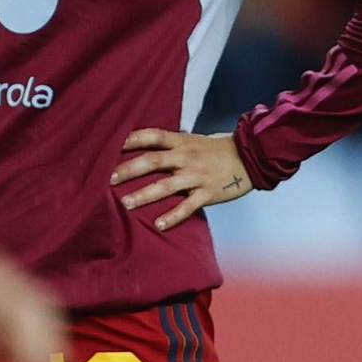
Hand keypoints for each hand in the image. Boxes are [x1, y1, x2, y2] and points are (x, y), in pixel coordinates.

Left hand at [112, 129, 253, 230]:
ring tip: (126, 203)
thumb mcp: (193, 140)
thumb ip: (170, 144)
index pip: (153, 136)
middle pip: (153, 161)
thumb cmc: (216, 149)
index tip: (111, 145)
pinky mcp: (208, 193)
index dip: (132, 139)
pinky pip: (187, 207)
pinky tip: (158, 225)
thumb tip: (141, 144)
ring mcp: (197, 176)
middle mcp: (187, 158)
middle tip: (109, 178)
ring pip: (167, 186)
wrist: (252, 157)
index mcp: (182, 142)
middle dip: (130, 169)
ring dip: (145, 195)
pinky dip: (173, 216)